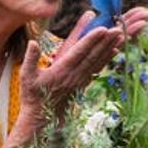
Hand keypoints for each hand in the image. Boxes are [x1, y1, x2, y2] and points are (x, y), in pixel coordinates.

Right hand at [2, 8, 147, 147]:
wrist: (43, 119)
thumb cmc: (33, 96)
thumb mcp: (26, 77)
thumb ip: (30, 59)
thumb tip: (32, 42)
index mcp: (61, 71)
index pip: (79, 52)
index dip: (91, 40)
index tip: (102, 29)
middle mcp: (74, 75)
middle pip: (93, 55)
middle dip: (106, 41)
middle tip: (119, 28)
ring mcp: (81, 80)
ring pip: (98, 61)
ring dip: (109, 47)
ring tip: (121, 35)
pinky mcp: (84, 84)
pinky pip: (98, 68)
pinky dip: (107, 58)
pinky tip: (115, 50)